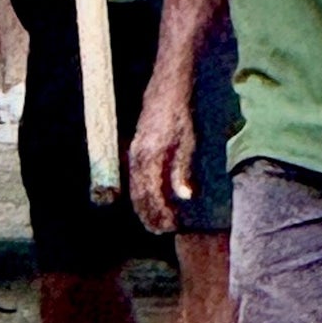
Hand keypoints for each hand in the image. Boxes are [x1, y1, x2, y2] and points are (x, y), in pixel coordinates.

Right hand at [127, 76, 195, 234]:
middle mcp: (137, 158)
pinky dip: (140, 193)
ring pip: (134, 188)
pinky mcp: (135, 150)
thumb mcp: (188, 143)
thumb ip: (183, 171)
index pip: (153, 195)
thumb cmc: (180, 115)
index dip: (161, 213)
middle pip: (139, 196)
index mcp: (151, 158)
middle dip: (149, 215)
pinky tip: (149, 199)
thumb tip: (184, 197)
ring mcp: (133, 154)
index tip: (172, 226)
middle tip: (161, 232)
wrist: (165, 90)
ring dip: (143, 207)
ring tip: (154, 222)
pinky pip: (134, 178)